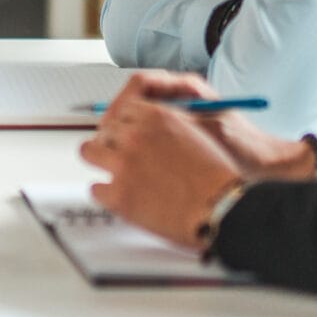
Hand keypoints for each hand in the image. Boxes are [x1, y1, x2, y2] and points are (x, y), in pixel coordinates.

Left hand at [79, 75, 316, 248]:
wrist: (226, 208)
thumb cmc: (222, 174)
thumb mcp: (204, 128)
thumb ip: (173, 122)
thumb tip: (150, 127)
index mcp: (158, 115)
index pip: (123, 108)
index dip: (121, 122)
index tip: (120, 132)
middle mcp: (137, 134)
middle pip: (104, 128)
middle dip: (110, 141)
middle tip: (116, 154)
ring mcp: (123, 163)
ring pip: (89, 151)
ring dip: (99, 160)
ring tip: (111, 172)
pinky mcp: (119, 195)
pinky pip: (96, 188)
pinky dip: (106, 193)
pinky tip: (119, 198)